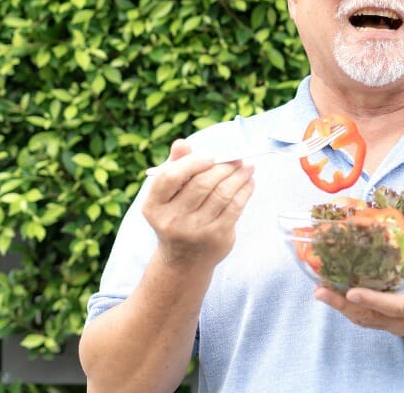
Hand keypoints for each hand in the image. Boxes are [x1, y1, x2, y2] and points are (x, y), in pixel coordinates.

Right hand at [142, 139, 254, 270]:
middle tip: (237, 157)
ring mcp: (195, 230)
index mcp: (154, 206)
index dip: (193, 162)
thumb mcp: (169, 196)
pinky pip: (235, 206)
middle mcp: (172, 220)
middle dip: (223, 166)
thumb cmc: (178, 216)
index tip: (211, 155)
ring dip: (239, 175)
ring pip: (222, 193)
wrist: (184, 260)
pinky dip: (245, 190)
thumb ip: (176, 167)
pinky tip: (249, 181)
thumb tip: (181, 143)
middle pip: (202, 183)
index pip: (171, 177)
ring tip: (248, 166)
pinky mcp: (217, 236)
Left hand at [313, 223, 403, 351]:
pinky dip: (351, 309)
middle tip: (320, 290)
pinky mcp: (394, 326)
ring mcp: (399, 327)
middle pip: (369, 317)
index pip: (395, 306)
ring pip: (364, 320)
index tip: (351, 292)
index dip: (372, 300)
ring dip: (342, 308)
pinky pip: (368, 320)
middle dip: (342, 304)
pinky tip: (338, 295)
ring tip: (321, 291)